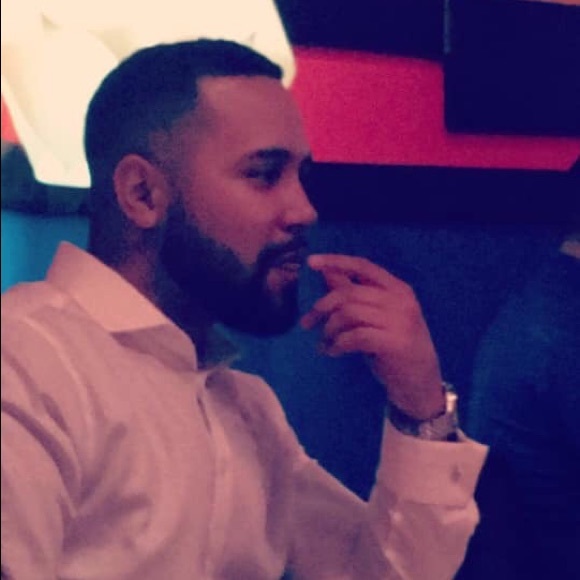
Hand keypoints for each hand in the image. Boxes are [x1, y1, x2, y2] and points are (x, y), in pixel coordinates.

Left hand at [300, 254, 444, 419]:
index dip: (336, 261)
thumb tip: (326, 270)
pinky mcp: (394, 343)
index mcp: (397, 288)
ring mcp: (400, 321)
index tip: (310, 262)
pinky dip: (337, 344)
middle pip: (349, 292)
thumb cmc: (393, 346)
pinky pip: (354, 336)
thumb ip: (352, 292)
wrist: (420, 383)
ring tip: (324, 342)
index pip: (363, 266)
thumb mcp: (374, 315)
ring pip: (348, 313)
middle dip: (321, 307)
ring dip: (328, 329)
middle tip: (306, 323)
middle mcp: (401, 300)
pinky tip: (333, 352)